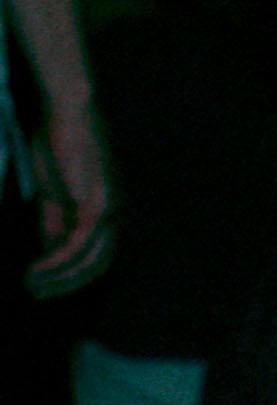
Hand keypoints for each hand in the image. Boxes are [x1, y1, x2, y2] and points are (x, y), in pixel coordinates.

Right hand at [26, 102, 113, 296]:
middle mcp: (116, 217)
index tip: (45, 286)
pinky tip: (37, 269)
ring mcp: (110, 213)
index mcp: (110, 213)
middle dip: (65, 285)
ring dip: (57, 277)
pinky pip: (76, 246)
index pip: (97, 257)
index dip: (72, 277)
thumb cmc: (59, 141)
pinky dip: (56, 261)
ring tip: (31, 285)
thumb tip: (50, 253)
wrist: (66, 110)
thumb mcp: (53, 190)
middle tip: (37, 294)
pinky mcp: (96, 207)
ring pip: (86, 261)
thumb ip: (53, 221)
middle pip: (96, 267)